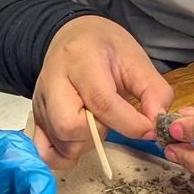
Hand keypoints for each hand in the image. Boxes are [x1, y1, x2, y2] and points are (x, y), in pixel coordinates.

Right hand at [32, 17, 174, 165]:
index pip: (101, 101)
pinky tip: (80, 143)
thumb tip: (157, 123)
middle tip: (110, 120)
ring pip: (60, 142)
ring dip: (85, 144)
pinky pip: (44, 151)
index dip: (129, 123)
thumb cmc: (104, 47)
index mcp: (80, 60)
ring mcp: (40, 102)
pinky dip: (63, 157)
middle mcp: (53, 81)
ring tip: (96, 124)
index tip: (149, 129)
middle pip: (69, 125)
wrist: (73, 37)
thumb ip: (153, 90)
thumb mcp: (135, 59)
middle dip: (98, 132)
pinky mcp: (36, 118)